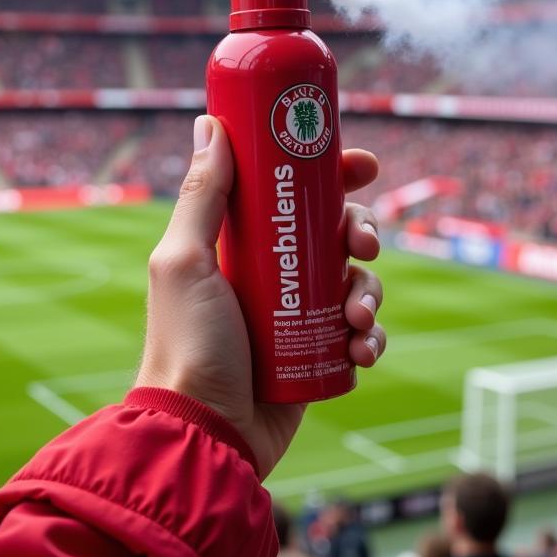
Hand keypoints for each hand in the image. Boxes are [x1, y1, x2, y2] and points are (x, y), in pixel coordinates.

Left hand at [135, 114, 383, 478]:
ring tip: (356, 318)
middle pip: (336, 231)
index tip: (362, 165)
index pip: (294, 192)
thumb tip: (210, 122)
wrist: (204, 434)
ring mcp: (298, 314)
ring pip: (358, 280)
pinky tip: (360, 351)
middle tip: (364, 243)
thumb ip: (202, 195)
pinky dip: (371, 338)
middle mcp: (274, 273)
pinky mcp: (319, 355)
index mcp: (243, 243)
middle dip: (362, 229)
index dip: (332, 173)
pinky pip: (362, 333)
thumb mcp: (185, 261)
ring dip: (370, 291)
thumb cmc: (187, 345)